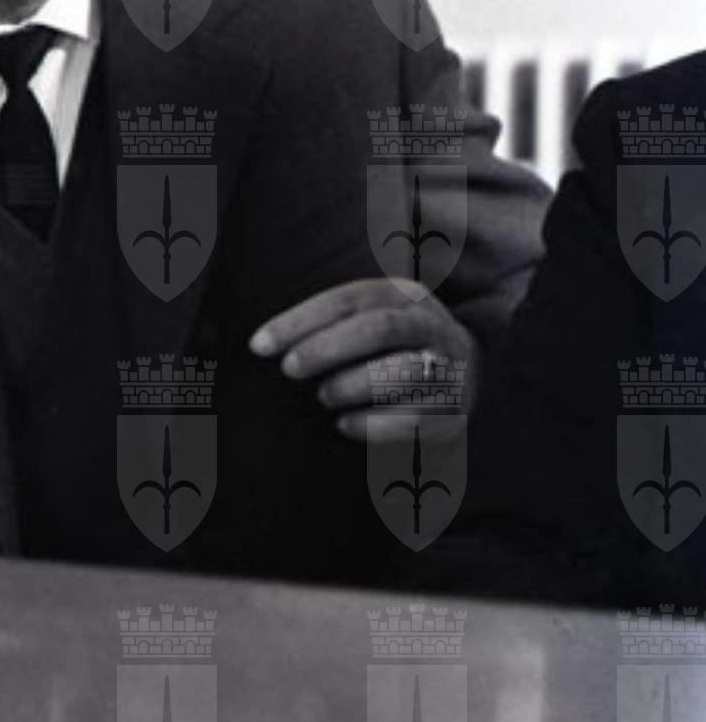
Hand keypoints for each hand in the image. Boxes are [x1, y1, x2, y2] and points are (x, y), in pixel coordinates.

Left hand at [249, 278, 477, 441]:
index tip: (259, 345)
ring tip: (325, 397)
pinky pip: (416, 419)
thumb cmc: (391, 350)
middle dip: (327, 348)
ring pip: (402, 370)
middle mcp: (431, 326)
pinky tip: (344, 425)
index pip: (348, 300)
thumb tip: (263, 344)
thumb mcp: (369, 321)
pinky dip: (373, 424)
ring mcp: (450, 368)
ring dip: (353, 385)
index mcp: (403, 296)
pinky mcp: (454, 412)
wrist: (463, 379)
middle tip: (291, 369)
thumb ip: (331, 323)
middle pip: (380, 328)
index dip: (300, 320)